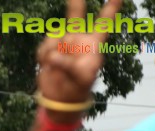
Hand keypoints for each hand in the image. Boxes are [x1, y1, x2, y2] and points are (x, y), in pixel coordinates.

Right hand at [36, 0, 121, 115]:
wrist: (61, 97)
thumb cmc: (78, 86)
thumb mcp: (81, 77)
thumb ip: (69, 64)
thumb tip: (53, 55)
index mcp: (93, 44)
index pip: (103, 23)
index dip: (111, 8)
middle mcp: (78, 39)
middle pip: (75, 17)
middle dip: (75, 4)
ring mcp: (62, 43)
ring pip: (53, 38)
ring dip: (51, 52)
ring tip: (56, 67)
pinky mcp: (48, 50)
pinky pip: (43, 49)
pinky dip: (43, 58)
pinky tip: (47, 66)